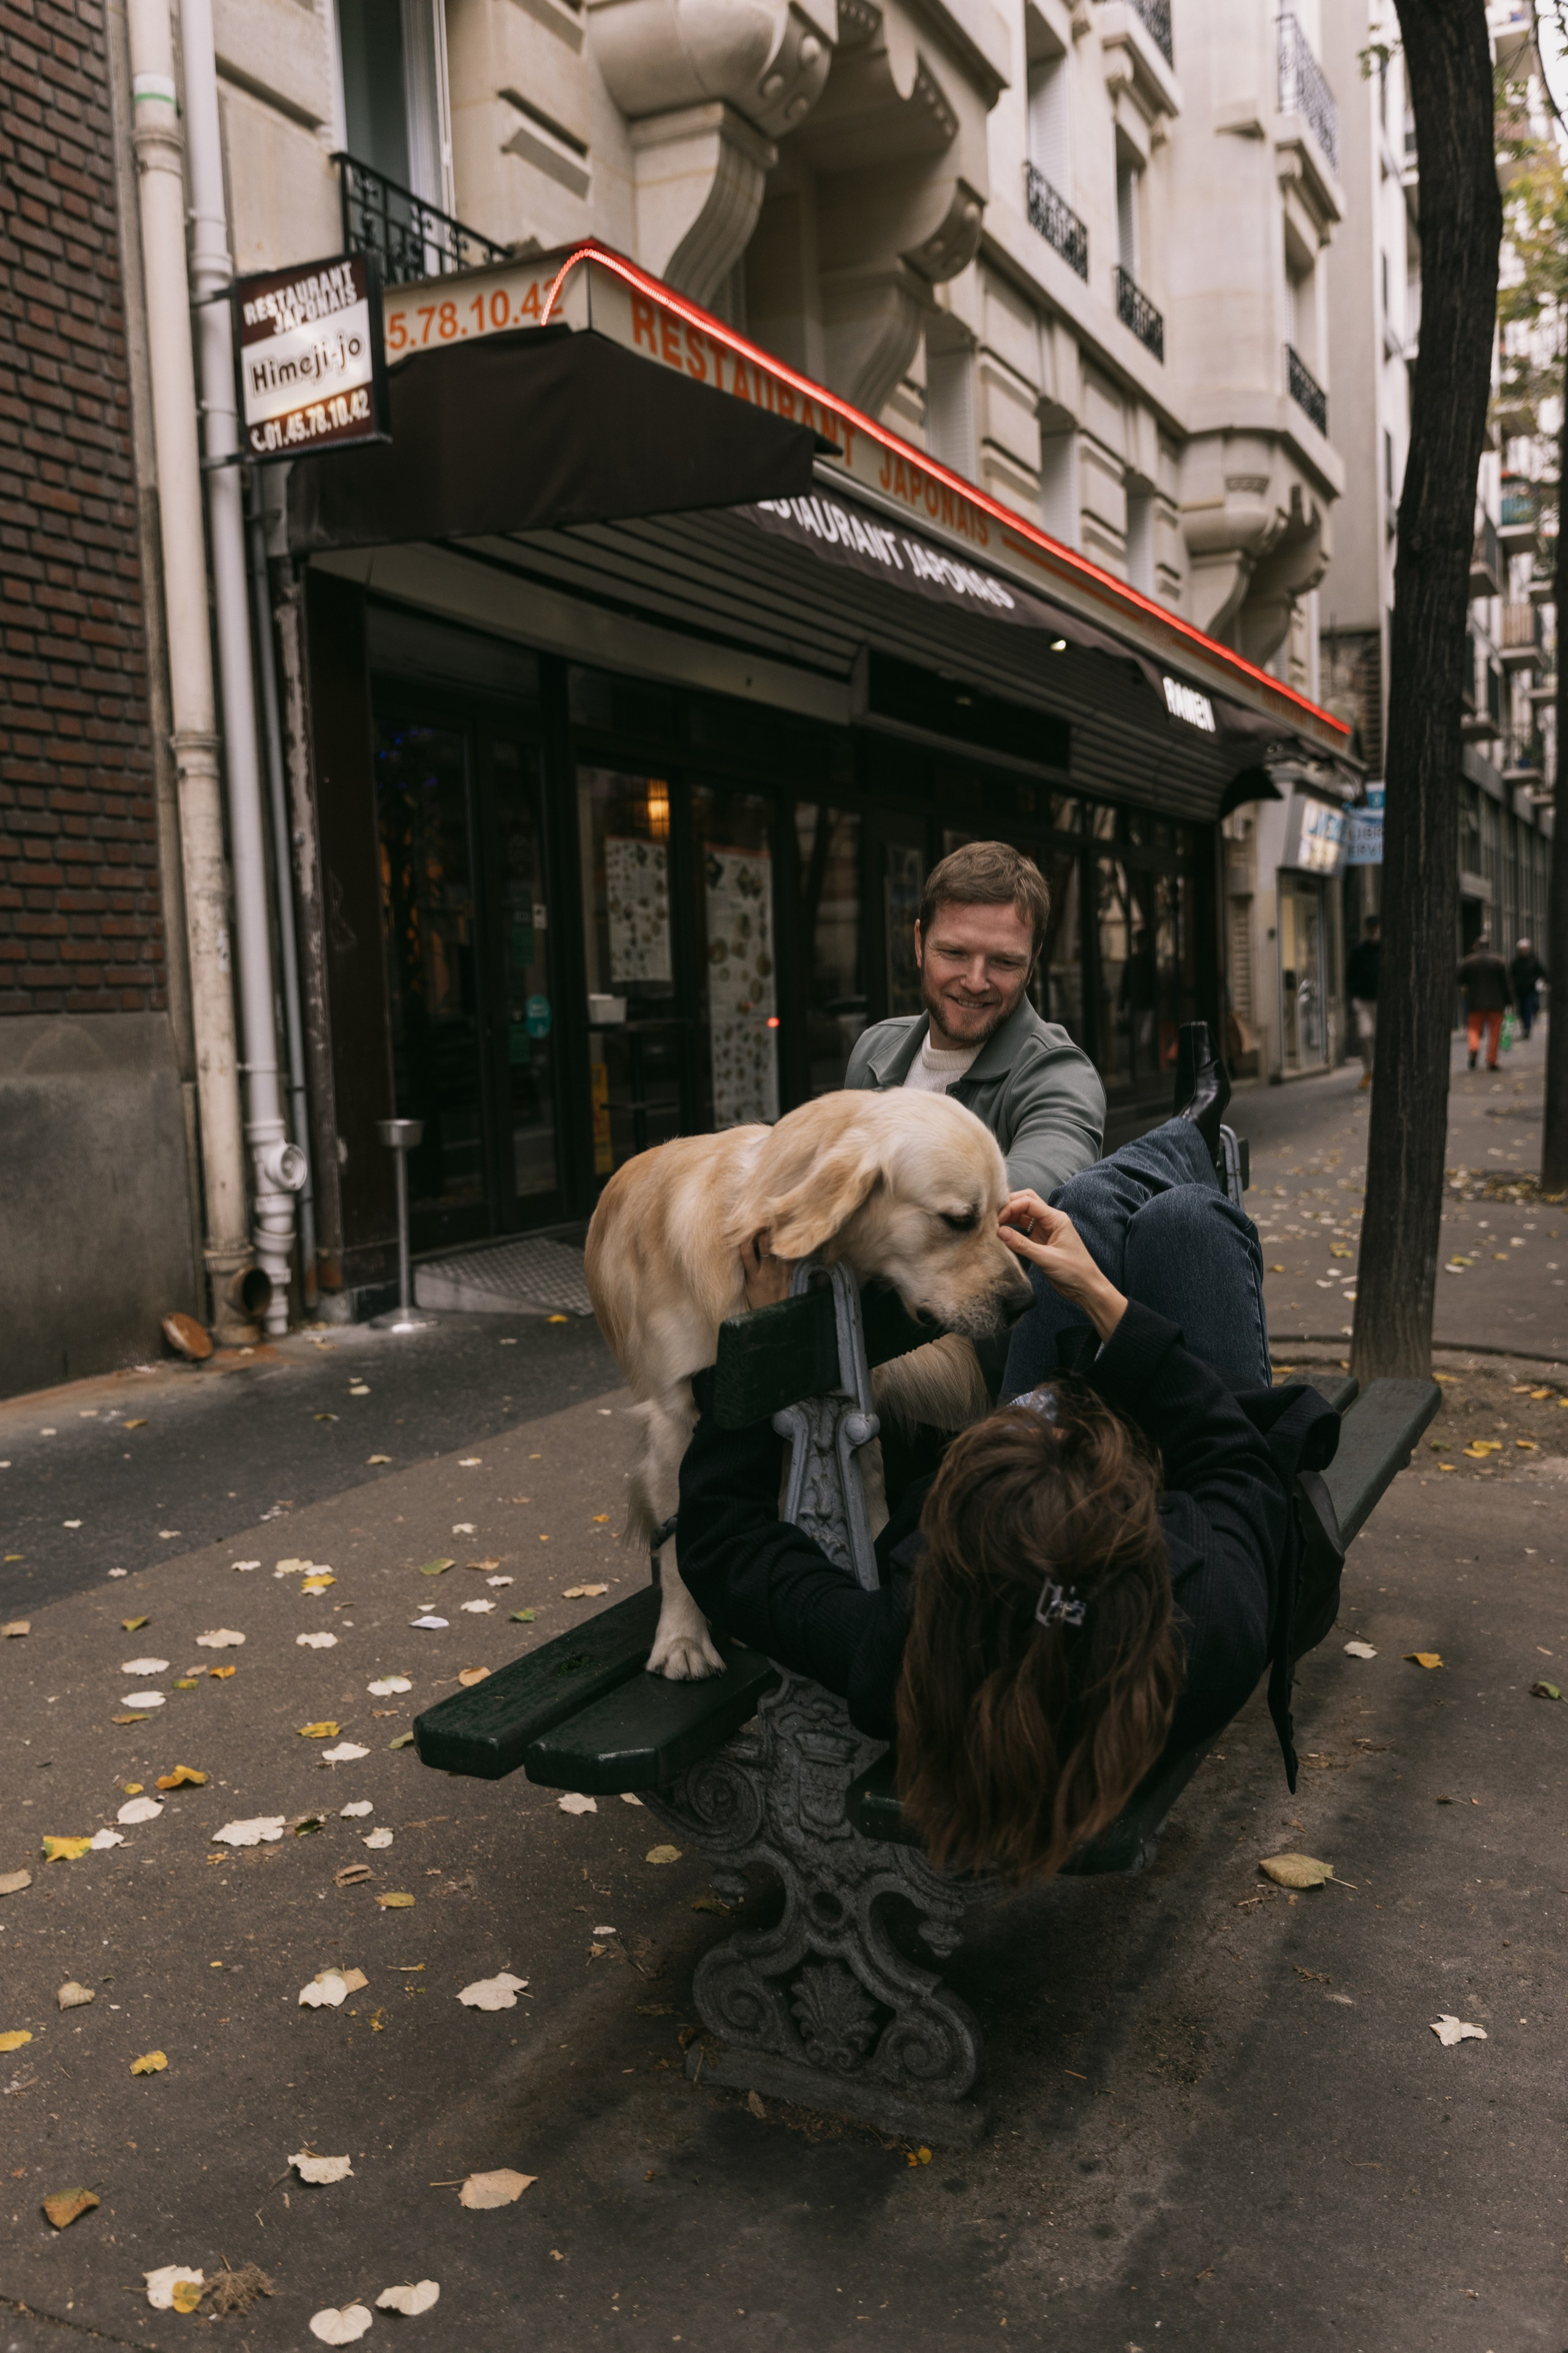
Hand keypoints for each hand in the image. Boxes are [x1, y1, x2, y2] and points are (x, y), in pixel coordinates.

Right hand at [740, 1229, 790, 1308]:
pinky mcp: (790, 1274)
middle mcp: (767, 1272)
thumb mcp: (746, 1285)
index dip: (745, 1237)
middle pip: (765, 1245)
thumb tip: (743, 1247)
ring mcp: (780, 1272)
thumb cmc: (756, 1300)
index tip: (744, 1228)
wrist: (773, 1316)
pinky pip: (792, 1257)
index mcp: (753, 1276)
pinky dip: (791, 1247)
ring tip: (776, 1224)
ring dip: (777, 1236)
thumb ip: (746, 1268)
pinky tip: (790, 1238)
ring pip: (779, 1248)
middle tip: (762, 1220)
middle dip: (764, 1231)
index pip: (746, 1251)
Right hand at [999, 1191, 1126, 1341]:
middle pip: (1026, 1202)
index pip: (1029, 1202)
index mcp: (1056, 1219)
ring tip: (994, 1226)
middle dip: (1009, 1206)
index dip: (1011, 1207)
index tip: (998, 1219)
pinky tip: (1002, 1236)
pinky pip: (1023, 1230)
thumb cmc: (1074, 1271)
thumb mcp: (1046, 1258)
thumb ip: (1022, 1245)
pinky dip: (1012, 1230)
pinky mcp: (1040, 1242)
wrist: (1086, 1288)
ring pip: (1023, 1216)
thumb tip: (999, 1232)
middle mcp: (1050, 1221)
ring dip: (1009, 1218)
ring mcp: (1045, 1231)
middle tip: (993, 1217)